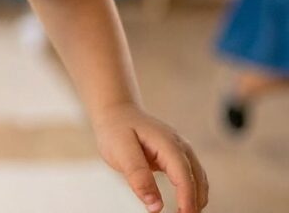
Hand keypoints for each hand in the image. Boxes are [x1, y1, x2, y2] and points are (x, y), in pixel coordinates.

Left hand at [93, 102, 207, 211]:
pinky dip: (192, 191)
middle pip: (197, 179)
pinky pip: (191, 176)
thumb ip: (138, 177)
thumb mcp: (120, 152)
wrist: (115, 112)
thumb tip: (155, 205)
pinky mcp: (176, 156)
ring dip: (196, 198)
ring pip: (198, 179)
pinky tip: (186, 204)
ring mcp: (181, 150)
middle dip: (194, 202)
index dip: (187, 198)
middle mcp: (179, 146)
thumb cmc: (116, 129)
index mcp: (167, 143)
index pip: (184, 174)